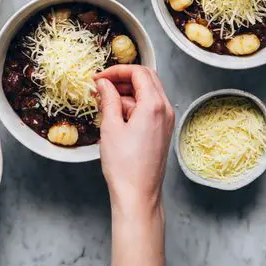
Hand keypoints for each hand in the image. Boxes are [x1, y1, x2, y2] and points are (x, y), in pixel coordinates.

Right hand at [95, 65, 174, 214]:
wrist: (138, 195)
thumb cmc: (124, 165)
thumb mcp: (111, 127)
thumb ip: (109, 99)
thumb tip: (104, 83)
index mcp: (154, 105)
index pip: (138, 72)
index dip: (116, 71)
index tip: (99, 77)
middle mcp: (165, 109)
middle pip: (147, 78)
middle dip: (123, 78)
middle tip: (101, 85)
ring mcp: (166, 120)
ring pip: (148, 92)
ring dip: (127, 92)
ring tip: (104, 101)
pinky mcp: (162, 130)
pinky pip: (149, 107)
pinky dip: (133, 104)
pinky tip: (115, 113)